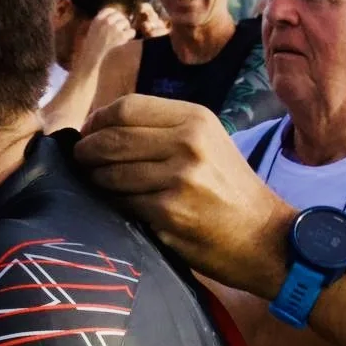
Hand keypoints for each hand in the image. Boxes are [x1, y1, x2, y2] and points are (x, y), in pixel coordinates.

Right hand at [75, 6, 135, 72]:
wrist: (91, 58)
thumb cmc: (91, 47)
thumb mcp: (92, 30)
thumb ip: (101, 23)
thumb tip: (115, 17)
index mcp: (97, 19)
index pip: (110, 10)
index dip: (114, 15)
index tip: (115, 21)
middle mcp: (106, 22)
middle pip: (119, 15)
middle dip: (121, 22)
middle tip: (121, 30)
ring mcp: (114, 28)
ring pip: (126, 22)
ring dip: (126, 29)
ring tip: (122, 36)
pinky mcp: (121, 36)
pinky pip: (131, 31)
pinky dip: (130, 36)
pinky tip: (125, 41)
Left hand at [75, 95, 295, 291]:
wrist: (265, 238)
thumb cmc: (230, 190)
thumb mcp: (208, 143)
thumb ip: (164, 129)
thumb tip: (102, 126)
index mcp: (195, 118)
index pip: (126, 107)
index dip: (98, 121)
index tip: (88, 133)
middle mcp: (187, 143)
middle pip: (112, 138)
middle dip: (86, 151)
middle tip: (80, 161)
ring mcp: (178, 179)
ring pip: (110, 173)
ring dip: (94, 180)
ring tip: (95, 183)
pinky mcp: (168, 213)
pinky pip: (121, 203)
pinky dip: (110, 204)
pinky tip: (115, 206)